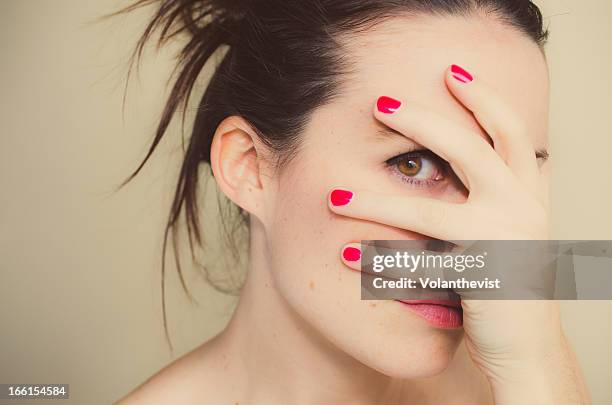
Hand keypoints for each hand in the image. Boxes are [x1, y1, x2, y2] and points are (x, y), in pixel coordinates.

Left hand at [328, 64, 589, 403]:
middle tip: (379, 102)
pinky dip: (378, 261)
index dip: (484, 97)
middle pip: (471, 149)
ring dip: (376, 201)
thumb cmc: (509, 283)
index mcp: (528, 193)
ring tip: (333, 196)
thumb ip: (502, 193)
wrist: (528, 348)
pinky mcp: (480, 281)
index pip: (510, 131)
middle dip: (422, 120)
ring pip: (430, 211)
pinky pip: (419, 266)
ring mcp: (502, 245)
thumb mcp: (515, 229)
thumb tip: (481, 157)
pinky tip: (344, 253)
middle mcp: (521, 210)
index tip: (451, 72)